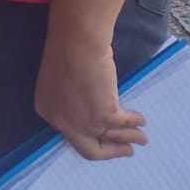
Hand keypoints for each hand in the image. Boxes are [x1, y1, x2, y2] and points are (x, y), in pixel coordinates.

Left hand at [34, 31, 146, 160]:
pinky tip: (141, 119)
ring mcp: (83, 121)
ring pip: (111, 137)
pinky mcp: (104, 114)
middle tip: (126, 151)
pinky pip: (124, 123)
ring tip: (142, 138)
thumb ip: (69, 100)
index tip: (104, 142)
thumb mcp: (59, 81)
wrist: (77, 38)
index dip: (91, 140)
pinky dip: (135, 122)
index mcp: (47, 111)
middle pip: (89, 149)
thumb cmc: (66, 49)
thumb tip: (89, 111)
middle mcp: (62, 122)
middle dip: (111, 152)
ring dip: (130, 138)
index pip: (71, 136)